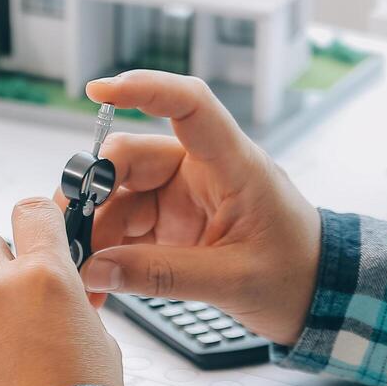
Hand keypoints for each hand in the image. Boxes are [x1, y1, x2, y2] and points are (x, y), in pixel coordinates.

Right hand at [70, 71, 323, 345]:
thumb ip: (162, 275)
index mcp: (233, 165)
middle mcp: (203, 171)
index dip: (145, 90)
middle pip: (132, 160)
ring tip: (81, 276)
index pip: (189, 104)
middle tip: (67, 236)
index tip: (99, 90)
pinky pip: (126, 230)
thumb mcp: (232, 281)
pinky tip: (95, 283)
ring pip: (119, 199)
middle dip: (92, 195)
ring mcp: (183, 197)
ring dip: (95, 235)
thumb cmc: (296, 274)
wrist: (319, 296)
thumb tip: (96, 269)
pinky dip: (107, 255)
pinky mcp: (172, 225)